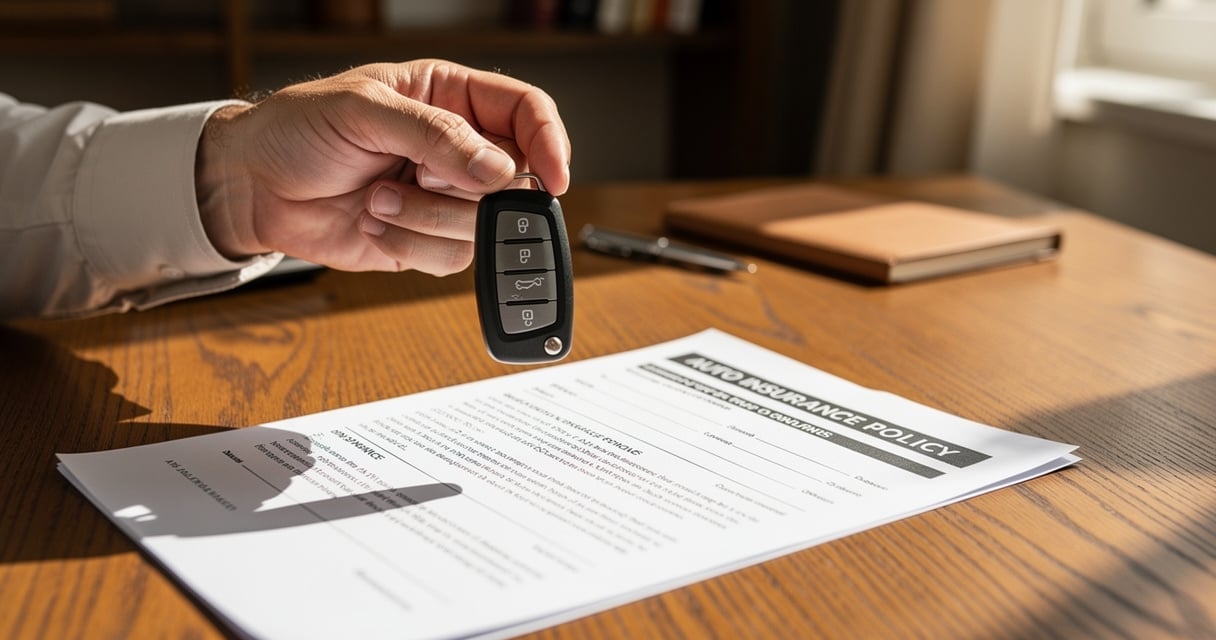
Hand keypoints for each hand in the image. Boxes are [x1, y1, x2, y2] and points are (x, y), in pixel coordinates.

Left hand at [196, 59, 571, 274]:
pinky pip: (452, 258)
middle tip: (423, 180)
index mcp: (452, 97)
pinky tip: (374, 222)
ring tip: (377, 199)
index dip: (550, 142)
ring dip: (427, 220)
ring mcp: (446, 197)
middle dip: (469, 191)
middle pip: (516, 179)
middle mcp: (458, 148)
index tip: (552, 177)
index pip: (527, 112)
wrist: (253, 187)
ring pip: (484, 226)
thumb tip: (498, 167)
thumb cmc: (298, 129)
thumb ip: (435, 134)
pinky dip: (410, 246)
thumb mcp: (363, 110)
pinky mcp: (427, 239)